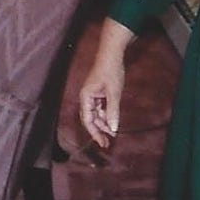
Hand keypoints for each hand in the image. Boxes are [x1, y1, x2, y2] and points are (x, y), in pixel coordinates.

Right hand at [78, 20, 133, 149]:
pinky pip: (100, 108)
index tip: (103, 143)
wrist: (111, 55)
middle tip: (108, 142)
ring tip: (113, 132)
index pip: (87, 120)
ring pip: (95, 114)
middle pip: (90, 118)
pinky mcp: (98, 92)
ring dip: (103, 123)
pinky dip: (106, 115)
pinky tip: (112, 120)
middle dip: (98, 130)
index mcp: (85, 97)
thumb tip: (113, 129)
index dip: (94, 133)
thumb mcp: (114, 94)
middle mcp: (86, 97)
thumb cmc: (110, 72)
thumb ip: (112, 112)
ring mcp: (92, 95)